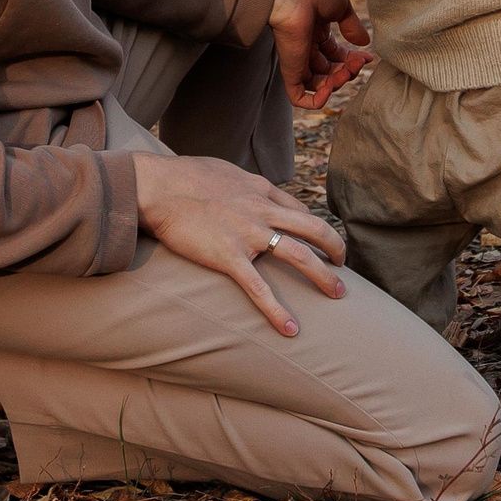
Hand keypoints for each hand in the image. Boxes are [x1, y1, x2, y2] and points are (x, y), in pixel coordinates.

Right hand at [130, 151, 348, 335]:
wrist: (157, 187)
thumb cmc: (183, 176)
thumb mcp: (224, 171)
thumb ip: (243, 183)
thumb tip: (249, 189)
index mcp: (260, 190)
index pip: (299, 209)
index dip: (315, 227)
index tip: (321, 242)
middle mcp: (262, 209)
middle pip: (313, 229)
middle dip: (334, 248)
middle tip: (343, 266)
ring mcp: (248, 233)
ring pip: (299, 254)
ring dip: (323, 276)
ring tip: (338, 294)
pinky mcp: (229, 256)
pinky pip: (259, 288)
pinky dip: (278, 311)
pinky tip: (291, 330)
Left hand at [268, 0, 372, 109]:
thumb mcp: (341, 6)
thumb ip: (352, 26)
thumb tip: (364, 43)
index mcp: (317, 33)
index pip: (337, 55)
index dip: (353, 60)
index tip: (367, 57)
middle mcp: (307, 48)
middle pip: (332, 72)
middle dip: (349, 70)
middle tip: (358, 62)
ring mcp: (298, 62)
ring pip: (321, 86)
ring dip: (339, 83)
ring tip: (347, 72)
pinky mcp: (290, 72)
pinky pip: (300, 97)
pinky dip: (316, 101)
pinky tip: (330, 90)